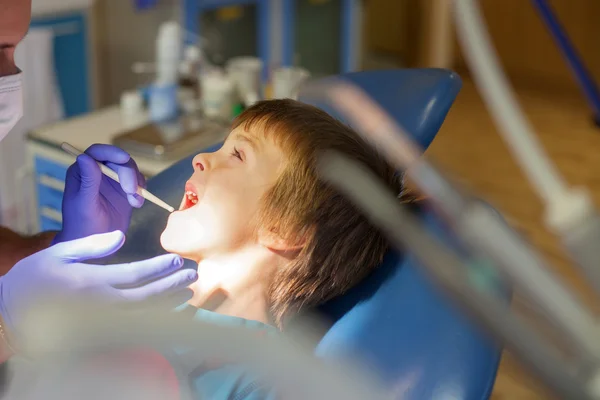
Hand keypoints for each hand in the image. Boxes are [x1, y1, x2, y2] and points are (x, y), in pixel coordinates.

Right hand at [0, 231, 197, 346]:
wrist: (8, 316)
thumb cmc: (32, 280)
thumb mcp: (58, 254)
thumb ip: (92, 245)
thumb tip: (121, 236)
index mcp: (92, 282)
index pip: (136, 274)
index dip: (161, 267)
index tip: (178, 260)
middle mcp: (100, 305)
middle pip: (147, 296)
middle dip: (172, 286)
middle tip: (193, 277)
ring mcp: (99, 324)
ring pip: (143, 315)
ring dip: (168, 305)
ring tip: (187, 295)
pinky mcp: (96, 336)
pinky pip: (131, 330)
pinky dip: (152, 322)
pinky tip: (166, 314)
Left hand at [55, 144, 145, 242]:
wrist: (94, 243)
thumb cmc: (82, 225)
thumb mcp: (85, 204)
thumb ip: (88, 181)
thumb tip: (84, 157)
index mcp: (82, 172)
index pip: (96, 152)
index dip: (111, 151)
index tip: (124, 159)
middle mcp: (97, 173)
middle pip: (118, 161)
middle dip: (128, 173)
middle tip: (131, 191)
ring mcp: (112, 181)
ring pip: (130, 170)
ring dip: (136, 183)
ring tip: (134, 201)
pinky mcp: (124, 190)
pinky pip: (138, 182)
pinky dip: (141, 191)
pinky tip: (136, 204)